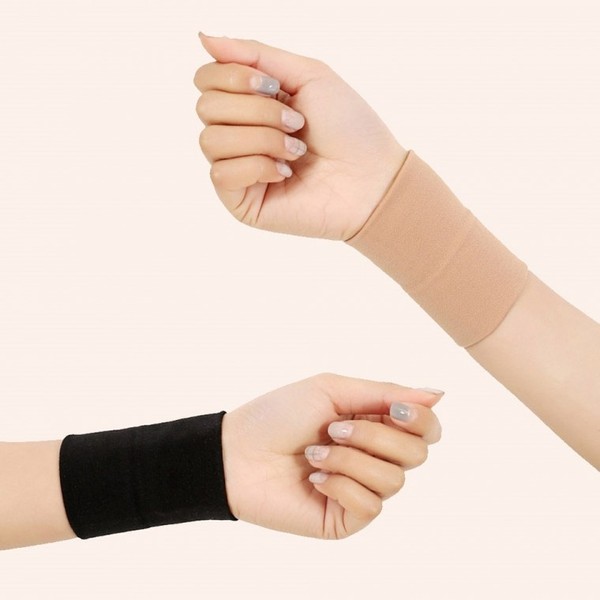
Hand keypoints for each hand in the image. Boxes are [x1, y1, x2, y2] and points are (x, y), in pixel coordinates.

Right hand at [194, 34, 406, 239]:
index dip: (233, 76)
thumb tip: (203, 37)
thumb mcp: (307, 75)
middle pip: (205, 106)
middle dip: (256, 111)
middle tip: (297, 124)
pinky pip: (221, 175)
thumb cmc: (349, 128)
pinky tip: (284, 174)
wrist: (371, 179)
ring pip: (211, 141)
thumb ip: (255, 54)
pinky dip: (257, 168)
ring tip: (296, 151)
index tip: (273, 87)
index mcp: (251, 102)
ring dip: (261, 139)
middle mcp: (239, 134)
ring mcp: (237, 169)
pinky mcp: (240, 201)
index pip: (206, 79)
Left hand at [222, 373, 442, 539]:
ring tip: (315, 453)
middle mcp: (374, 456)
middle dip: (375, 437)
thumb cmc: (279, 414)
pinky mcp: (346, 518)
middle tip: (334, 429)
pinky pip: (370, 505)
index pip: (426, 429)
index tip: (396, 411)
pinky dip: (341, 485)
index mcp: (374, 423)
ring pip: (394, 480)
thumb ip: (385, 393)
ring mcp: (361, 488)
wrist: (237, 453)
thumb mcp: (332, 390)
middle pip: (417, 454)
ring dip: (350, 460)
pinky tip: (315, 479)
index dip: (421, 420)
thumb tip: (438, 394)